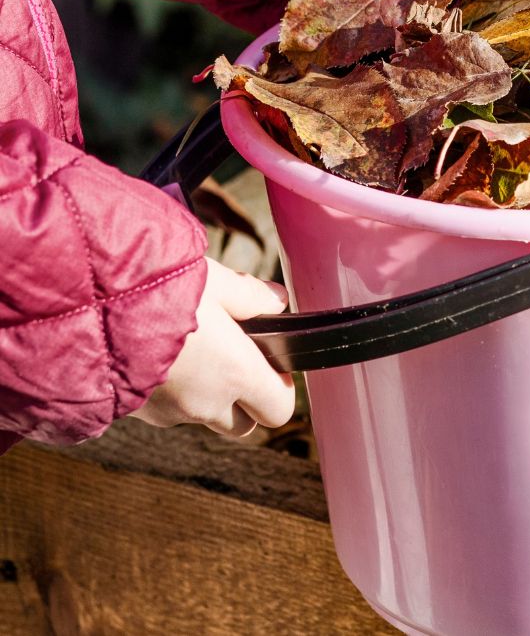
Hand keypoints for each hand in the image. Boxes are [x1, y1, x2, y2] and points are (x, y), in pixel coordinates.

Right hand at [131, 259, 295, 437]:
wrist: (76, 311)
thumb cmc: (153, 290)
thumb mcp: (212, 279)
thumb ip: (249, 294)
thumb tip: (277, 301)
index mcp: (237, 373)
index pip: (280, 408)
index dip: (280, 386)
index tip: (269, 359)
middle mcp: (206, 403)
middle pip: (244, 423)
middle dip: (244, 398)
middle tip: (232, 357)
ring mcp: (168, 413)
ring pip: (202, 416)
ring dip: (204, 394)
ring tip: (188, 348)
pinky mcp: (134, 413)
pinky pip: (165, 410)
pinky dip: (169, 391)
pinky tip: (155, 354)